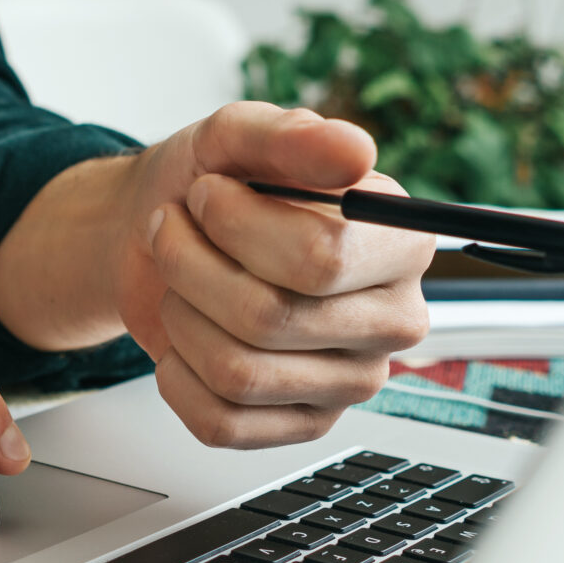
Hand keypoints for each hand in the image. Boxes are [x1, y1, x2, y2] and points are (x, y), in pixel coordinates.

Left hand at [117, 103, 433, 447]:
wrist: (161, 234)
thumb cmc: (213, 186)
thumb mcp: (239, 137)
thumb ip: (293, 137)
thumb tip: (356, 151)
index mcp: (402, 243)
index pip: (321, 258)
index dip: (237, 224)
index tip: (206, 194)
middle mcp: (395, 319)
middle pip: (271, 318)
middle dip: (191, 265)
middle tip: (173, 229)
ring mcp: (353, 383)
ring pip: (238, 372)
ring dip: (180, 314)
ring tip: (178, 279)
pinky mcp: (306, 426)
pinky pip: (221, 423)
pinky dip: (176, 375)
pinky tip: (185, 337)